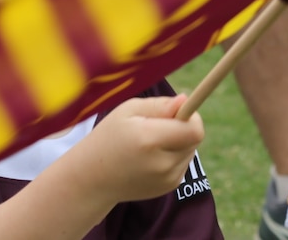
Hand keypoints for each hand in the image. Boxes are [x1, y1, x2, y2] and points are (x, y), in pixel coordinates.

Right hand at [62, 94, 203, 203]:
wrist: (93, 178)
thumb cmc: (108, 137)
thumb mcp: (127, 111)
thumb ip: (159, 105)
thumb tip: (186, 100)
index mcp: (149, 139)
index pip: (194, 129)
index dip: (191, 116)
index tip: (178, 110)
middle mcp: (161, 163)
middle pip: (194, 139)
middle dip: (182, 127)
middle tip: (157, 125)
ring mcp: (167, 179)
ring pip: (190, 151)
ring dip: (178, 142)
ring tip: (150, 142)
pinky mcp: (169, 187)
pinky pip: (182, 163)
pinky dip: (172, 156)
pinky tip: (150, 157)